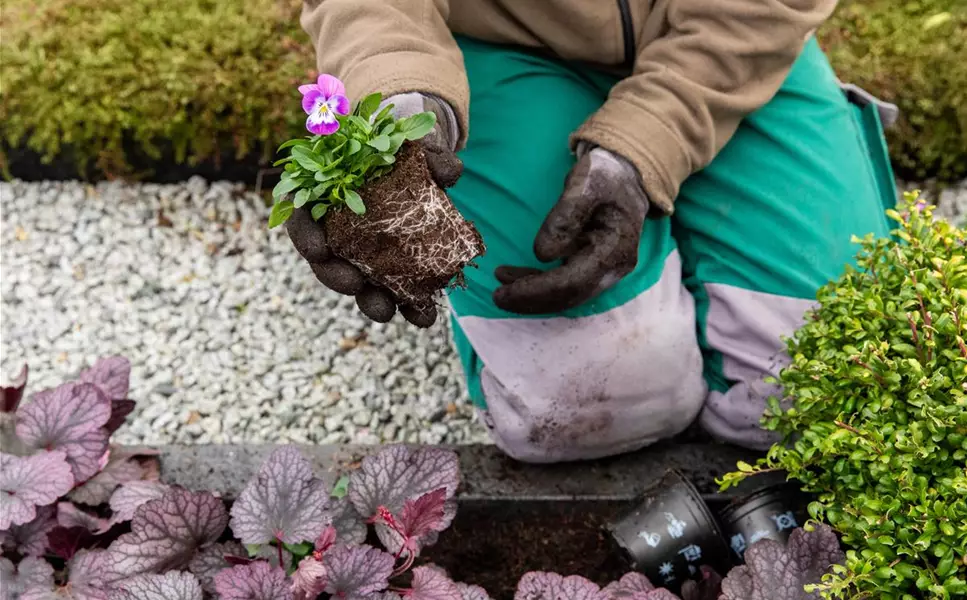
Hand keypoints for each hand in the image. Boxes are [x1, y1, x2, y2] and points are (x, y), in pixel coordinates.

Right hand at [285, 93, 461, 327]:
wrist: (414, 165)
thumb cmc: (400, 152)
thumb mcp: (412, 145)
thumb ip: (430, 155)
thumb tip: (451, 173)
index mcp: (324, 197)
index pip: (302, 219)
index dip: (306, 237)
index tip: (318, 250)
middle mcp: (335, 231)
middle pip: (325, 260)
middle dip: (337, 278)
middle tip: (354, 285)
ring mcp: (360, 254)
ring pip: (357, 282)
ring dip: (370, 300)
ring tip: (387, 312)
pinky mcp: (387, 270)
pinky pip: (392, 290)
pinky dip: (407, 305)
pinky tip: (423, 316)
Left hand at [493, 147, 648, 313]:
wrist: (625, 176)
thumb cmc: (605, 177)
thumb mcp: (586, 184)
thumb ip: (566, 215)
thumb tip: (543, 254)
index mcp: (615, 250)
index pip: (572, 282)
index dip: (536, 290)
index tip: (504, 291)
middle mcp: (613, 268)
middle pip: (569, 296)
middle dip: (531, 300)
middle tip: (497, 296)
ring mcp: (604, 271)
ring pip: (565, 295)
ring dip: (532, 295)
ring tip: (499, 286)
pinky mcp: (592, 269)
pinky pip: (564, 284)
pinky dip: (538, 284)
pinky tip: (513, 277)